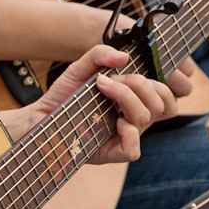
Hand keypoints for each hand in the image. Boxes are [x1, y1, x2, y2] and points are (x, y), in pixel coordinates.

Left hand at [21, 43, 178, 163]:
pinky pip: (134, 149)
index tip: (134, 71)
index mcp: (135, 102)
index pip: (167, 96)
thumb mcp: (81, 67)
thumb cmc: (65, 95)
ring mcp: (125, 137)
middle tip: (117, 79)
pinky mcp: (112, 153)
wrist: (41, 116)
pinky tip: (114, 121)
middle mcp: (134, 119)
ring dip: (126, 96)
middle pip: (164, 105)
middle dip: (144, 86)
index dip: (163, 83)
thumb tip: (124, 57)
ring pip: (146, 118)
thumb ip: (100, 55)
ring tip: (102, 87)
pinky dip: (128, 132)